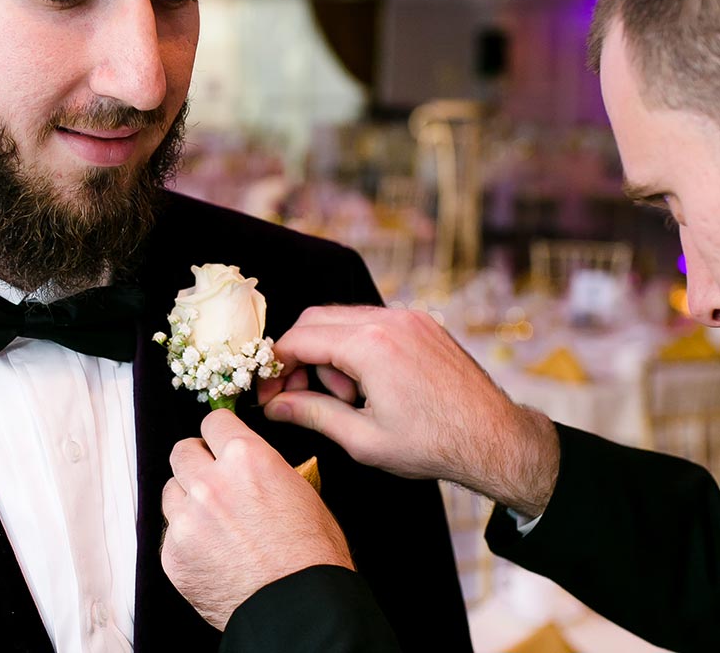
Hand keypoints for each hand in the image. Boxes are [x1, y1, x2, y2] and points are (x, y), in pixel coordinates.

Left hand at [161, 410, 353, 630]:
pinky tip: (211, 552)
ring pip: (171, 490)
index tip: (219, 442)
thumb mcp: (302, 492)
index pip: (213, 422)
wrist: (298, 608)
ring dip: (188, 499)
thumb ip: (267, 470)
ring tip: (213, 520)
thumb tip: (255, 467)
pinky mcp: (172, 553)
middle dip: (197, 461)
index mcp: (246, 458)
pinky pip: (171, 532)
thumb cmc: (311, 555)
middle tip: (212, 479)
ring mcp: (187, 518)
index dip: (218, 433)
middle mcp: (210, 482)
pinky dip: (186, 538)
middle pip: (183, 451)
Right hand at [257, 306, 558, 515]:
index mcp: (370, 346)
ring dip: (330, 354)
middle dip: (300, 356)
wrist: (496, 440)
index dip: (275, 367)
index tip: (268, 392)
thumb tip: (274, 406)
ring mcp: (409, 318)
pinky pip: (372, 323)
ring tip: (349, 398)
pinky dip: (356, 348)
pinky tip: (368, 385)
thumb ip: (312, 414)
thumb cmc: (434, 445)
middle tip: (300, 394)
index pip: (299, 340)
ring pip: (343, 320)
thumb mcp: (363, 438)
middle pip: (315, 320)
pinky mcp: (423, 324)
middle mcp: (388, 320)